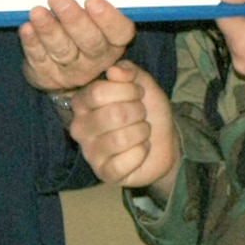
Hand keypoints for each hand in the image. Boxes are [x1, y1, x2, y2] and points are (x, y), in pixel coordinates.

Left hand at [20, 0, 135, 91]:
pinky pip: (40, 58)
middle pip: (90, 41)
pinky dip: (33, 42)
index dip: (108, 18)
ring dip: (49, 29)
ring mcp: (73, 71)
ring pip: (63, 50)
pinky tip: (27, 28)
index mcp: (114, 41)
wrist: (61, 67)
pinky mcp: (48, 75)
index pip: (120, 32)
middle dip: (73, 19)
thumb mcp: (93, 18)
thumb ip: (92, 3)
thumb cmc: (81, 29)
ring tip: (37, 11)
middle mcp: (97, 58)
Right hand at [69, 62, 179, 195]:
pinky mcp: (103, 173)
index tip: (138, 93)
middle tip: (141, 115)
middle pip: (112, 115)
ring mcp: (89, 152)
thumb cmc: (147, 110)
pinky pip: (123, 163)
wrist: (164, 141)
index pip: (98, 92)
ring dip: (142, 132)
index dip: (127, 90)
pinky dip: (141, 153)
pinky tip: (140, 150)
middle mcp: (79, 127)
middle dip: (138, 112)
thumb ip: (129, 71)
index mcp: (82, 102)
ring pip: (120, 139)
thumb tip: (113, 70)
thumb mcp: (143, 84)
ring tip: (142, 131)